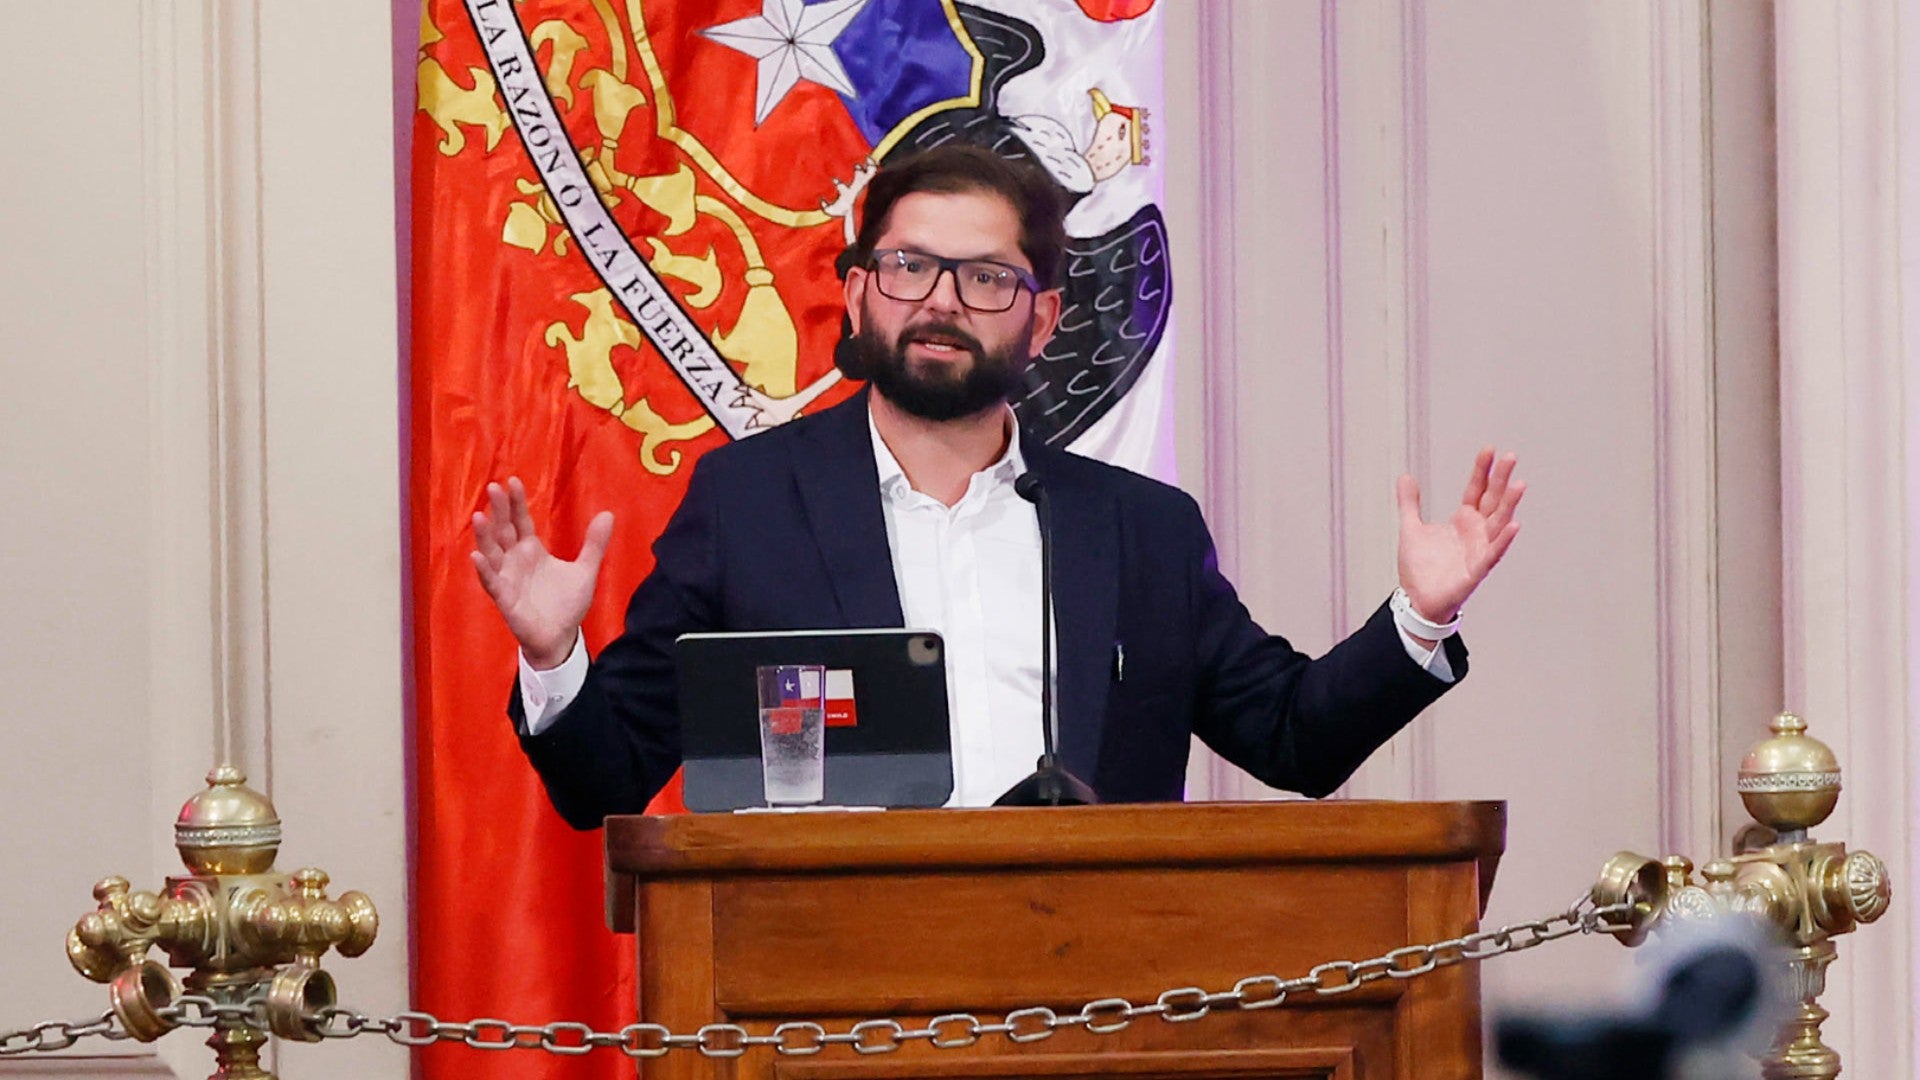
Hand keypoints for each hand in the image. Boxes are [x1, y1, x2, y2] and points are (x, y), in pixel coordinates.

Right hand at [470, 477, 613, 668]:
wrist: (562, 638)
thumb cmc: (567, 604)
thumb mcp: (585, 570)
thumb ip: (594, 544)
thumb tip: (608, 514)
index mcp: (531, 550)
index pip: (521, 521)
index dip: (516, 503)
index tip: (513, 481)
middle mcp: (515, 560)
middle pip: (504, 530)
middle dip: (499, 510)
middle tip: (493, 487)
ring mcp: (507, 578)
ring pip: (492, 552)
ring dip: (485, 535)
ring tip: (480, 516)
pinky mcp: (505, 599)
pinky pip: (491, 582)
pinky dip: (484, 570)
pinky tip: (476, 556)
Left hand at [1395, 448, 1523, 622]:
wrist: (1416, 600)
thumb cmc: (1420, 568)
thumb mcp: (1411, 528)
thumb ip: (1409, 503)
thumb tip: (1406, 476)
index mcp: (1463, 520)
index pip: (1476, 489)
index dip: (1482, 470)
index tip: (1489, 450)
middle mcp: (1476, 532)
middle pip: (1492, 500)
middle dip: (1501, 479)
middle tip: (1511, 456)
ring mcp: (1479, 550)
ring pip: (1498, 523)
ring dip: (1509, 505)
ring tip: (1519, 484)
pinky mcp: (1477, 570)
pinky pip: (1493, 553)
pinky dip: (1503, 540)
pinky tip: (1514, 525)